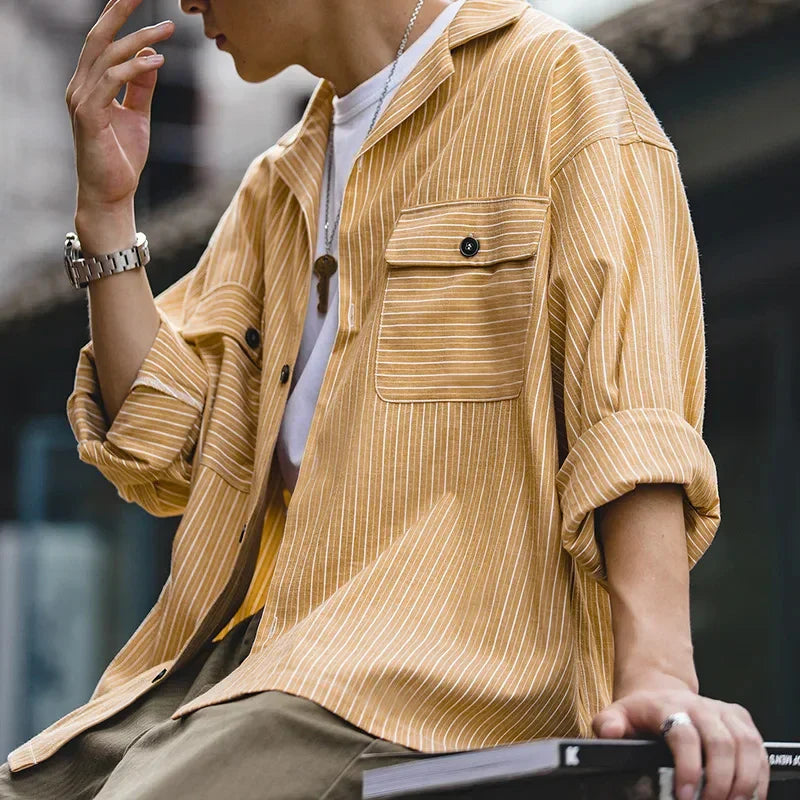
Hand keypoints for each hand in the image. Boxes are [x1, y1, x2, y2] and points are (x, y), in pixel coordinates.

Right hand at [66, 0, 174, 211]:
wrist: (111, 193)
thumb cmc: (121, 158)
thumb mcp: (138, 117)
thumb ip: (142, 88)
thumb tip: (153, 56)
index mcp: (89, 84)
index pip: (101, 41)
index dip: (116, 16)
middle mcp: (80, 86)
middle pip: (98, 37)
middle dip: (119, 11)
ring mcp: (82, 100)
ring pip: (107, 56)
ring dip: (139, 39)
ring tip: (167, 29)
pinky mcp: (89, 116)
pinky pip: (111, 81)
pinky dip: (134, 68)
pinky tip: (158, 61)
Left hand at [592, 673, 768, 798]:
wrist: (661, 693)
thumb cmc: (641, 713)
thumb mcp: (618, 715)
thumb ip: (608, 725)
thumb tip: (609, 733)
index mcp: (667, 704)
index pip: (684, 734)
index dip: (688, 769)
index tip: (685, 797)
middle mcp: (699, 705)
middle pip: (720, 743)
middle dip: (719, 782)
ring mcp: (722, 710)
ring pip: (744, 744)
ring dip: (743, 781)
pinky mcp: (740, 719)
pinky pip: (758, 747)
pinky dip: (758, 775)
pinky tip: (748, 796)